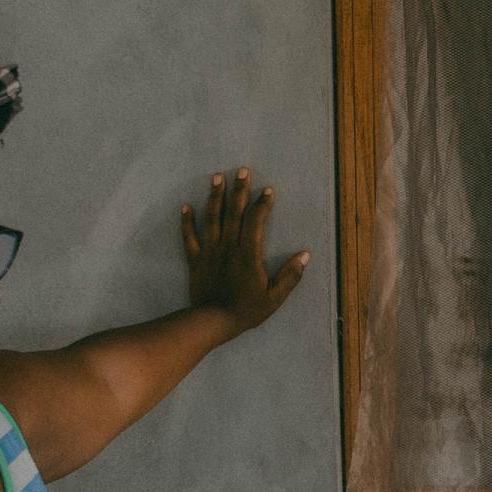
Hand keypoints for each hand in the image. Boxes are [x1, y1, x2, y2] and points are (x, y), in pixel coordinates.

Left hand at [181, 167, 309, 337]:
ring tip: (217, 177)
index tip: (268, 190)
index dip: (262, 204)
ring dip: (215, 197)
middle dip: (239, 190)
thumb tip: (305, 255)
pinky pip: (189, 237)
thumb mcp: (275, 297)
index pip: (256, 222)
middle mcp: (229, 246)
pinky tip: (186, 206)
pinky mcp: (196, 259)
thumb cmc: (247, 310)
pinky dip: (187, 221)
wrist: (213, 322)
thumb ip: (290, 275)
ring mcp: (210, 251)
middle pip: (234, 213)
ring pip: (212, 218)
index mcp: (249, 253)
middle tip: (242, 170)